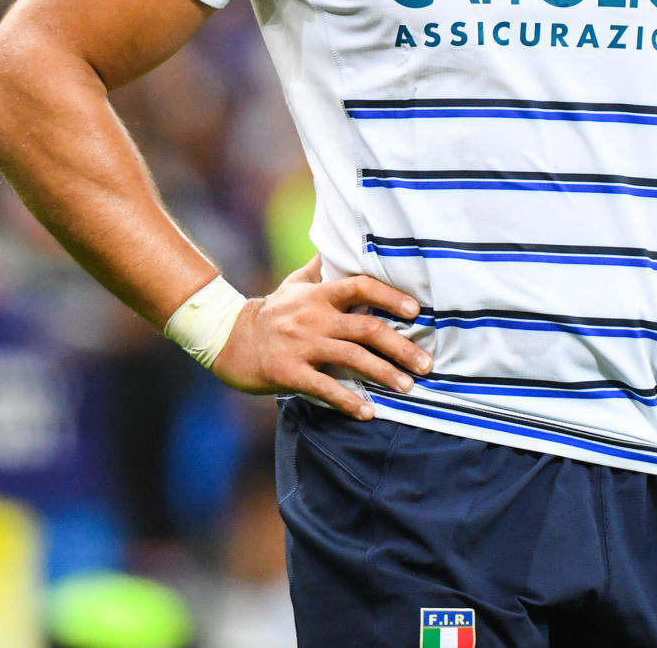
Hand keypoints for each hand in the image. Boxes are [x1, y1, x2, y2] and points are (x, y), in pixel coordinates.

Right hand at [209, 258, 430, 419]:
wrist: (230, 340)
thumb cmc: (271, 312)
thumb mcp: (294, 284)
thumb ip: (319, 268)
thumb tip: (336, 244)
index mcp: (319, 295)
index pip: (361, 287)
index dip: (391, 297)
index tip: (416, 311)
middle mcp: (314, 318)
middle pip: (366, 329)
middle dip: (401, 347)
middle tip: (426, 364)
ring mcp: (302, 346)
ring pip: (353, 359)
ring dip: (384, 374)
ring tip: (408, 387)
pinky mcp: (290, 372)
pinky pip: (325, 388)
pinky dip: (349, 401)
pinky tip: (368, 412)